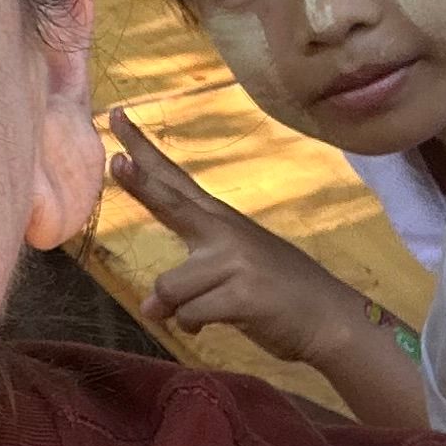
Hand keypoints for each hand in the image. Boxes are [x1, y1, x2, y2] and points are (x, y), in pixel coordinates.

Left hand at [107, 111, 427, 424]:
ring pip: (169, 289)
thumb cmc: (275, 296)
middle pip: (171, 201)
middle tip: (114, 160)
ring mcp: (236, 260)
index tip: (117, 117)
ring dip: (180, 311)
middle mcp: (226, 232)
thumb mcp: (229, 273)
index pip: (173, 178)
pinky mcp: (243, 294)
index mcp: (220, 221)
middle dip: (139, 182)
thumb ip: (184, 283)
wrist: (331, 319)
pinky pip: (189, 316)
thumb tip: (149, 307)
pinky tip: (227, 322)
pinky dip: (196, 327)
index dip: (143, 150)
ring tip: (214, 312)